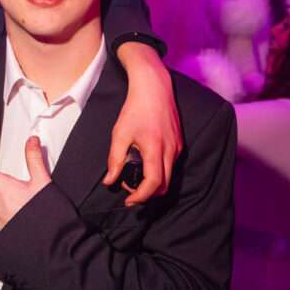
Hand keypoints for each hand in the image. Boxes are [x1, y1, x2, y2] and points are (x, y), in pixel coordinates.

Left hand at [106, 43, 181, 204]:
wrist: (154, 88)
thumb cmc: (136, 109)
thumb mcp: (120, 134)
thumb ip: (114, 159)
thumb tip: (109, 181)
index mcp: (156, 150)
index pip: (153, 184)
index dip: (140, 197)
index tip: (128, 201)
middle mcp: (171, 151)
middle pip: (164, 186)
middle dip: (147, 194)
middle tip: (129, 191)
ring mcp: (178, 148)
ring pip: (169, 177)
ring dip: (153, 184)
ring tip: (134, 177)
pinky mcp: (179, 144)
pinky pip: (171, 166)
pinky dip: (159, 172)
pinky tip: (144, 164)